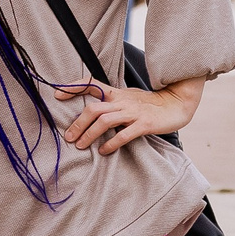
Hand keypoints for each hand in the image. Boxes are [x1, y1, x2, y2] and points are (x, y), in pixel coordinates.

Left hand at [59, 77, 202, 155]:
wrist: (177, 103)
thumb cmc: (149, 103)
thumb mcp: (128, 97)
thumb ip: (112, 102)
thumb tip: (92, 111)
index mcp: (117, 93)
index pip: (91, 84)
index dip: (73, 87)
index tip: (57, 94)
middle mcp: (122, 101)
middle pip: (94, 108)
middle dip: (78, 123)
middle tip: (68, 137)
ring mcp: (133, 112)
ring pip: (105, 121)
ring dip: (89, 134)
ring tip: (80, 146)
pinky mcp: (144, 124)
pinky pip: (124, 134)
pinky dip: (111, 144)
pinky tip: (104, 151)